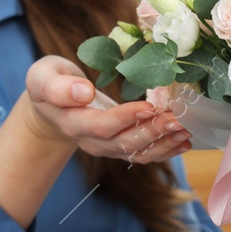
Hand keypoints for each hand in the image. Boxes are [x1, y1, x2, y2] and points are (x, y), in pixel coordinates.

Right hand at [21, 55, 189, 163]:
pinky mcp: (119, 146)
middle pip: (125, 143)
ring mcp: (106, 147)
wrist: (49, 107)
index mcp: (72, 123)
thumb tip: (83, 92)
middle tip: (179, 118)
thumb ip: (58, 86)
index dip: (126, 119)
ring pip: (138, 152)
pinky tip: (184, 141)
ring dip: (165, 143)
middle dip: (154, 131)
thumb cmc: (48, 83)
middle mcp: (91, 141)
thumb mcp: (43, 76)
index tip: (149, 106)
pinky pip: (144, 154)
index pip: (101, 126)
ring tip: (187, 129)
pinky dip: (166, 150)